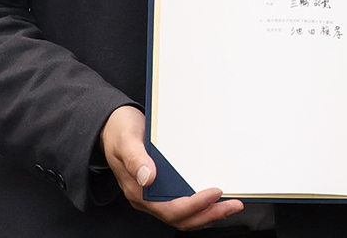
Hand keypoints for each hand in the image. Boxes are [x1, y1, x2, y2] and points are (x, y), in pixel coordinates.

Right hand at [100, 105, 243, 229]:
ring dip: (208, 213)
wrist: (112, 127)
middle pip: (181, 218)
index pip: (170, 209)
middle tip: (234, 205)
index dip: (194, 205)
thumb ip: (136, 159)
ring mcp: (155, 195)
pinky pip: (183, 205)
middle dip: (209, 214)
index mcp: (138, 191)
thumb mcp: (126, 141)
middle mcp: (147, 198)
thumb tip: (149, 177)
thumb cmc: (119, 133)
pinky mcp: (162, 189)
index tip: (215, 192)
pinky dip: (201, 206)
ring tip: (230, 206)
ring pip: (184, 215)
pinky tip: (216, 200)